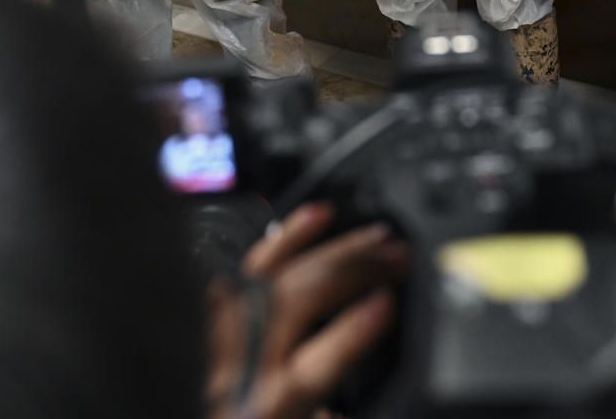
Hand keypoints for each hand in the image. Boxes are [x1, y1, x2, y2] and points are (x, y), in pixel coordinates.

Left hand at [206, 202, 407, 418]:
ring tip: (375, 237)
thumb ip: (322, 416)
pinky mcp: (216, 313)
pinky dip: (286, 237)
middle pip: (300, 301)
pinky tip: (316, 216)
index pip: (316, 365)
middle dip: (355, 271)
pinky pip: (249, 263)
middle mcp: (241, 364)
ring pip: (281, 272)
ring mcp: (225, 331)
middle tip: (399, 257)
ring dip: (334, 251)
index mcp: (268, 406)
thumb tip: (341, 412)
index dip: (352, 332)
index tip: (387, 302)